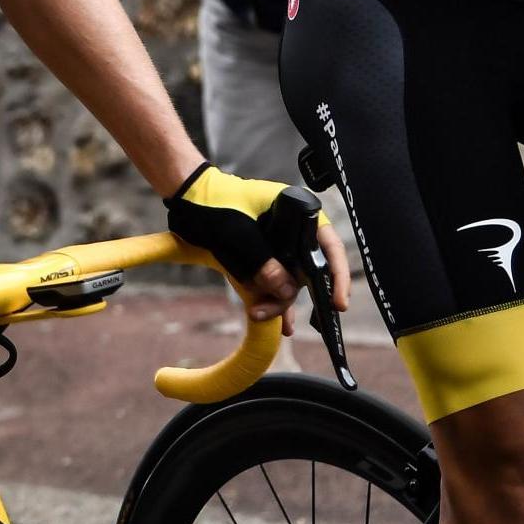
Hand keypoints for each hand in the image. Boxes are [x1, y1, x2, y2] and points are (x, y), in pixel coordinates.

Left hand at [164, 163, 351, 330]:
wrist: (184, 199)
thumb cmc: (213, 203)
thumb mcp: (238, 233)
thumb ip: (264, 262)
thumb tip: (288, 293)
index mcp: (294, 211)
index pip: (328, 244)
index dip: (337, 274)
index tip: (338, 302)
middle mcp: (290, 230)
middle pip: (309, 268)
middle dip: (302, 295)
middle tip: (296, 322)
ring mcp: (275, 245)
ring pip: (289, 280)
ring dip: (279, 301)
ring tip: (259, 314)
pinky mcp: (259, 258)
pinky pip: (272, 283)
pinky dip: (272, 301)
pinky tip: (275, 323)